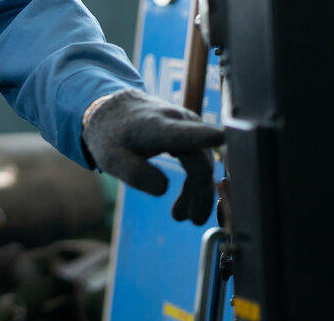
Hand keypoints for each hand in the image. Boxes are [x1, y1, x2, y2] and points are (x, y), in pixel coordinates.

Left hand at [81, 89, 224, 223]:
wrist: (114, 111)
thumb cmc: (111, 136)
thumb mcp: (111, 158)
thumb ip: (135, 174)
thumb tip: (163, 189)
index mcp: (156, 126)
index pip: (182, 132)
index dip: (203, 136)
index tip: (222, 139)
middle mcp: (177, 120)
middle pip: (199, 160)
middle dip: (200, 193)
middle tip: (194, 221)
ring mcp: (188, 123)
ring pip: (203, 162)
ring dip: (197, 191)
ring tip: (180, 216)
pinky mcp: (192, 129)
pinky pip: (201, 159)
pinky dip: (195, 182)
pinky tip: (184, 203)